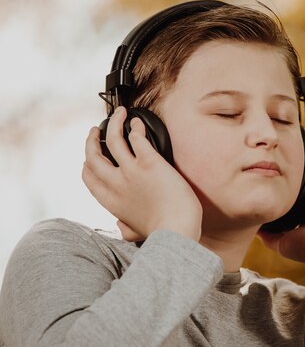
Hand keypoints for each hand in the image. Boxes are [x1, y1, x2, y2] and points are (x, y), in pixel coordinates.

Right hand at [82, 106, 201, 241]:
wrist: (176, 229)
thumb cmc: (162, 232)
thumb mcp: (134, 233)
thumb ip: (124, 228)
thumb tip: (121, 228)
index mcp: (110, 201)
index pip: (89, 178)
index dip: (86, 165)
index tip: (88, 158)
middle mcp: (115, 183)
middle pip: (93, 156)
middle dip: (92, 140)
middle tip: (95, 131)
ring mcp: (131, 171)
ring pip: (113, 139)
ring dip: (114, 123)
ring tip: (119, 114)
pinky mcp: (149, 162)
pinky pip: (137, 137)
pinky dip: (135, 127)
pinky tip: (138, 122)